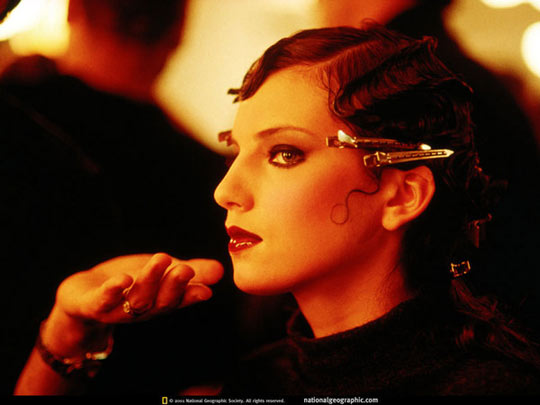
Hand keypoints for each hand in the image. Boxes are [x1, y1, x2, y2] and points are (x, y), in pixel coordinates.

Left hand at [57, 253, 223, 323]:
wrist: (84, 295)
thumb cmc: (129, 283)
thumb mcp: (163, 274)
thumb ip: (191, 272)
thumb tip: (221, 270)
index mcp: (160, 301)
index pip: (179, 300)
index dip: (192, 296)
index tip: (206, 289)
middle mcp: (142, 308)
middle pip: (160, 301)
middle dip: (174, 286)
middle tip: (185, 270)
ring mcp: (118, 308)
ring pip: (137, 299)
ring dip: (150, 281)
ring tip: (161, 259)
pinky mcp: (94, 304)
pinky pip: (104, 300)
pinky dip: (114, 290)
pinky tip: (123, 279)